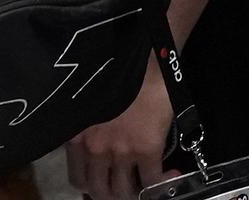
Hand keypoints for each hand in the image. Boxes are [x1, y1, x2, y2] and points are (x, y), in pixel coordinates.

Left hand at [66, 59, 175, 199]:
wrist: (147, 63)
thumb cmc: (122, 74)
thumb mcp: (92, 104)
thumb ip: (89, 125)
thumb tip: (99, 137)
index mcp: (77, 138)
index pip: (78, 179)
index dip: (91, 187)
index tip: (103, 183)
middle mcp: (95, 150)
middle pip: (99, 190)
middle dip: (112, 194)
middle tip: (125, 188)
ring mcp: (120, 152)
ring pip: (123, 191)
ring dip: (135, 192)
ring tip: (145, 186)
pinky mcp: (146, 149)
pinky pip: (152, 181)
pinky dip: (161, 185)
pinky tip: (171, 176)